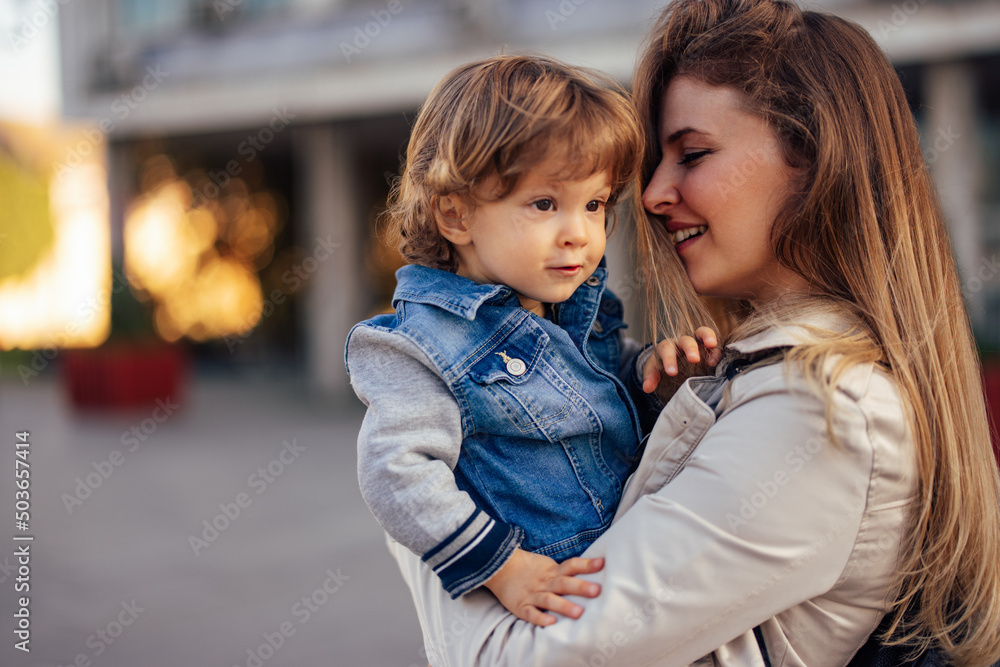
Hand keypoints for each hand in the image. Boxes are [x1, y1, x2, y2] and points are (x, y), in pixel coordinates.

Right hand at [483, 548, 603, 626]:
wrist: (500, 568)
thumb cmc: (530, 570)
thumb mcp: (548, 566)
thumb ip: (566, 572)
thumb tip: (594, 570)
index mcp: (552, 571)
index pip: (571, 565)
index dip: (586, 564)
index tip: (602, 563)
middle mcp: (544, 582)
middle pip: (564, 583)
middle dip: (580, 587)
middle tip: (597, 591)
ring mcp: (532, 594)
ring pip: (549, 599)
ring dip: (564, 606)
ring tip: (579, 613)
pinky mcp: (521, 606)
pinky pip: (531, 613)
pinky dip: (540, 618)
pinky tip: (551, 622)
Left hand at [642, 326, 721, 399]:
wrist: (674, 366)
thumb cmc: (663, 368)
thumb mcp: (654, 371)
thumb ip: (651, 377)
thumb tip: (646, 388)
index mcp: (667, 347)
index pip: (666, 348)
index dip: (669, 359)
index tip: (672, 372)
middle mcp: (682, 343)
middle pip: (686, 340)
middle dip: (690, 349)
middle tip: (694, 360)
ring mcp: (697, 343)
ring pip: (702, 333)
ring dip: (707, 336)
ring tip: (711, 345)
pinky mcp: (709, 349)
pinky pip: (714, 345)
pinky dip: (716, 350)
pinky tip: (715, 361)